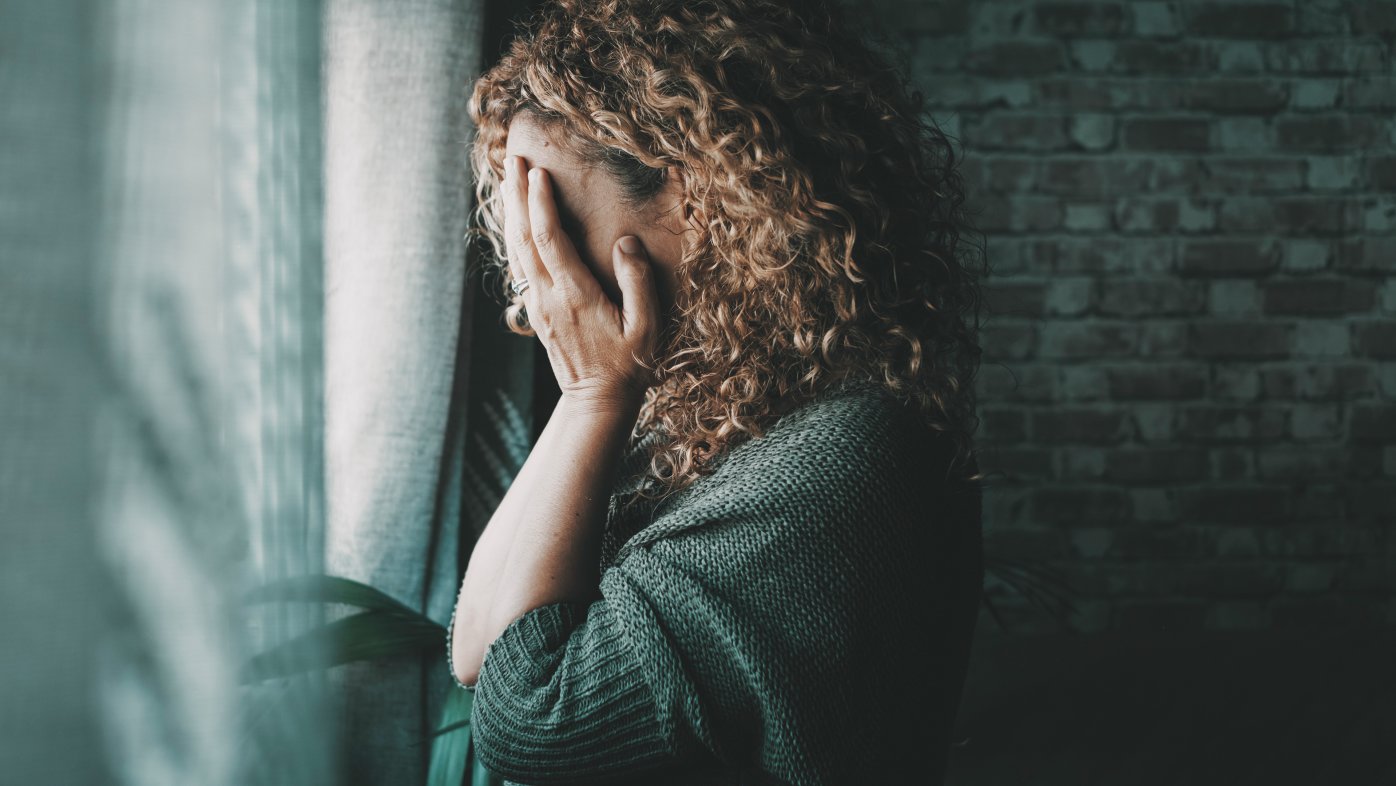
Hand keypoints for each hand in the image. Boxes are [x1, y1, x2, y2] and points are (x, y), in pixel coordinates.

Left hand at [501, 154, 660, 411]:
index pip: (550, 239)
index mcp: (575, 295)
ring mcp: (538, 305)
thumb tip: (625, 243)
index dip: (540, 203)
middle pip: (524, 237)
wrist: (598, 401)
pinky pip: (518, 266)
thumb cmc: (629, 364)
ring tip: (506, 179)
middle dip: (517, 196)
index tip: (538, 172)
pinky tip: (514, 221)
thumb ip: (638, 282)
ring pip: (516, 250)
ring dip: (510, 212)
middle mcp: (548, 297)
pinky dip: (513, 237)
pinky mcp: (536, 311)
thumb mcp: (647, 326)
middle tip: (513, 160)